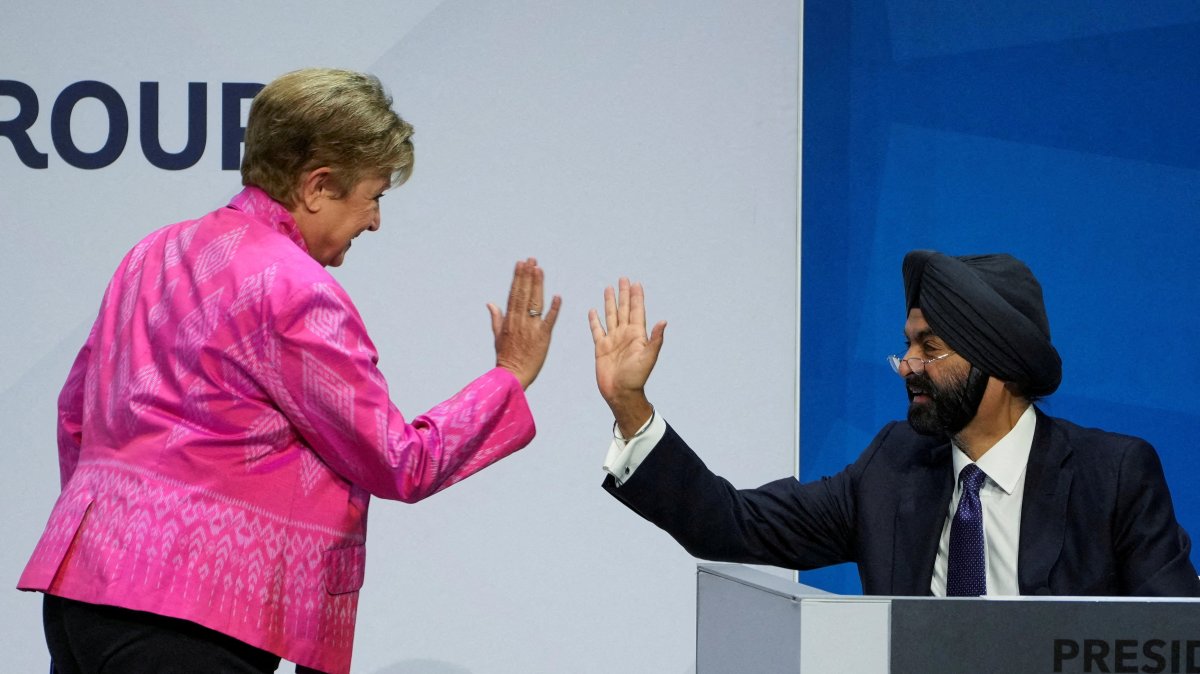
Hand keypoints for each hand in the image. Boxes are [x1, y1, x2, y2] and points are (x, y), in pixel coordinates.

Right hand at [489, 258, 560, 388]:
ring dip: (537, 285)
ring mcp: (531, 329)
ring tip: (539, 269)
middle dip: (527, 276)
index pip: (513, 294)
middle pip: (524, 294)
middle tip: (532, 260)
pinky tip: (557, 296)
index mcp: (509, 320)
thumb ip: (496, 318)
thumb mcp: (498, 337)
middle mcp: (520, 321)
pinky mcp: (543, 338)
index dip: (518, 278)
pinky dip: (553, 308)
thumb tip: (490, 303)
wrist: (513, 376)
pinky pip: (549, 321)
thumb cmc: (505, 357)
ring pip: (535, 302)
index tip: (520, 264)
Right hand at [589, 278, 665, 435]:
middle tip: (623, 279)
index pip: (637, 311)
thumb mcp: (648, 357)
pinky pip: (597, 330)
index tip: (636, 283)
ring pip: (610, 316)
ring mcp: (612, 340)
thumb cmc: (636, 377)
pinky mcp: (601, 347)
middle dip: (624, 294)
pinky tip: (592, 310)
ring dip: (610, 302)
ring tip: (608, 288)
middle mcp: (625, 334)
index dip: (636, 297)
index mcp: (637, 335)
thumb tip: (664, 321)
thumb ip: (655, 339)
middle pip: (624, 309)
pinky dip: (594, 320)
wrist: (620, 393)